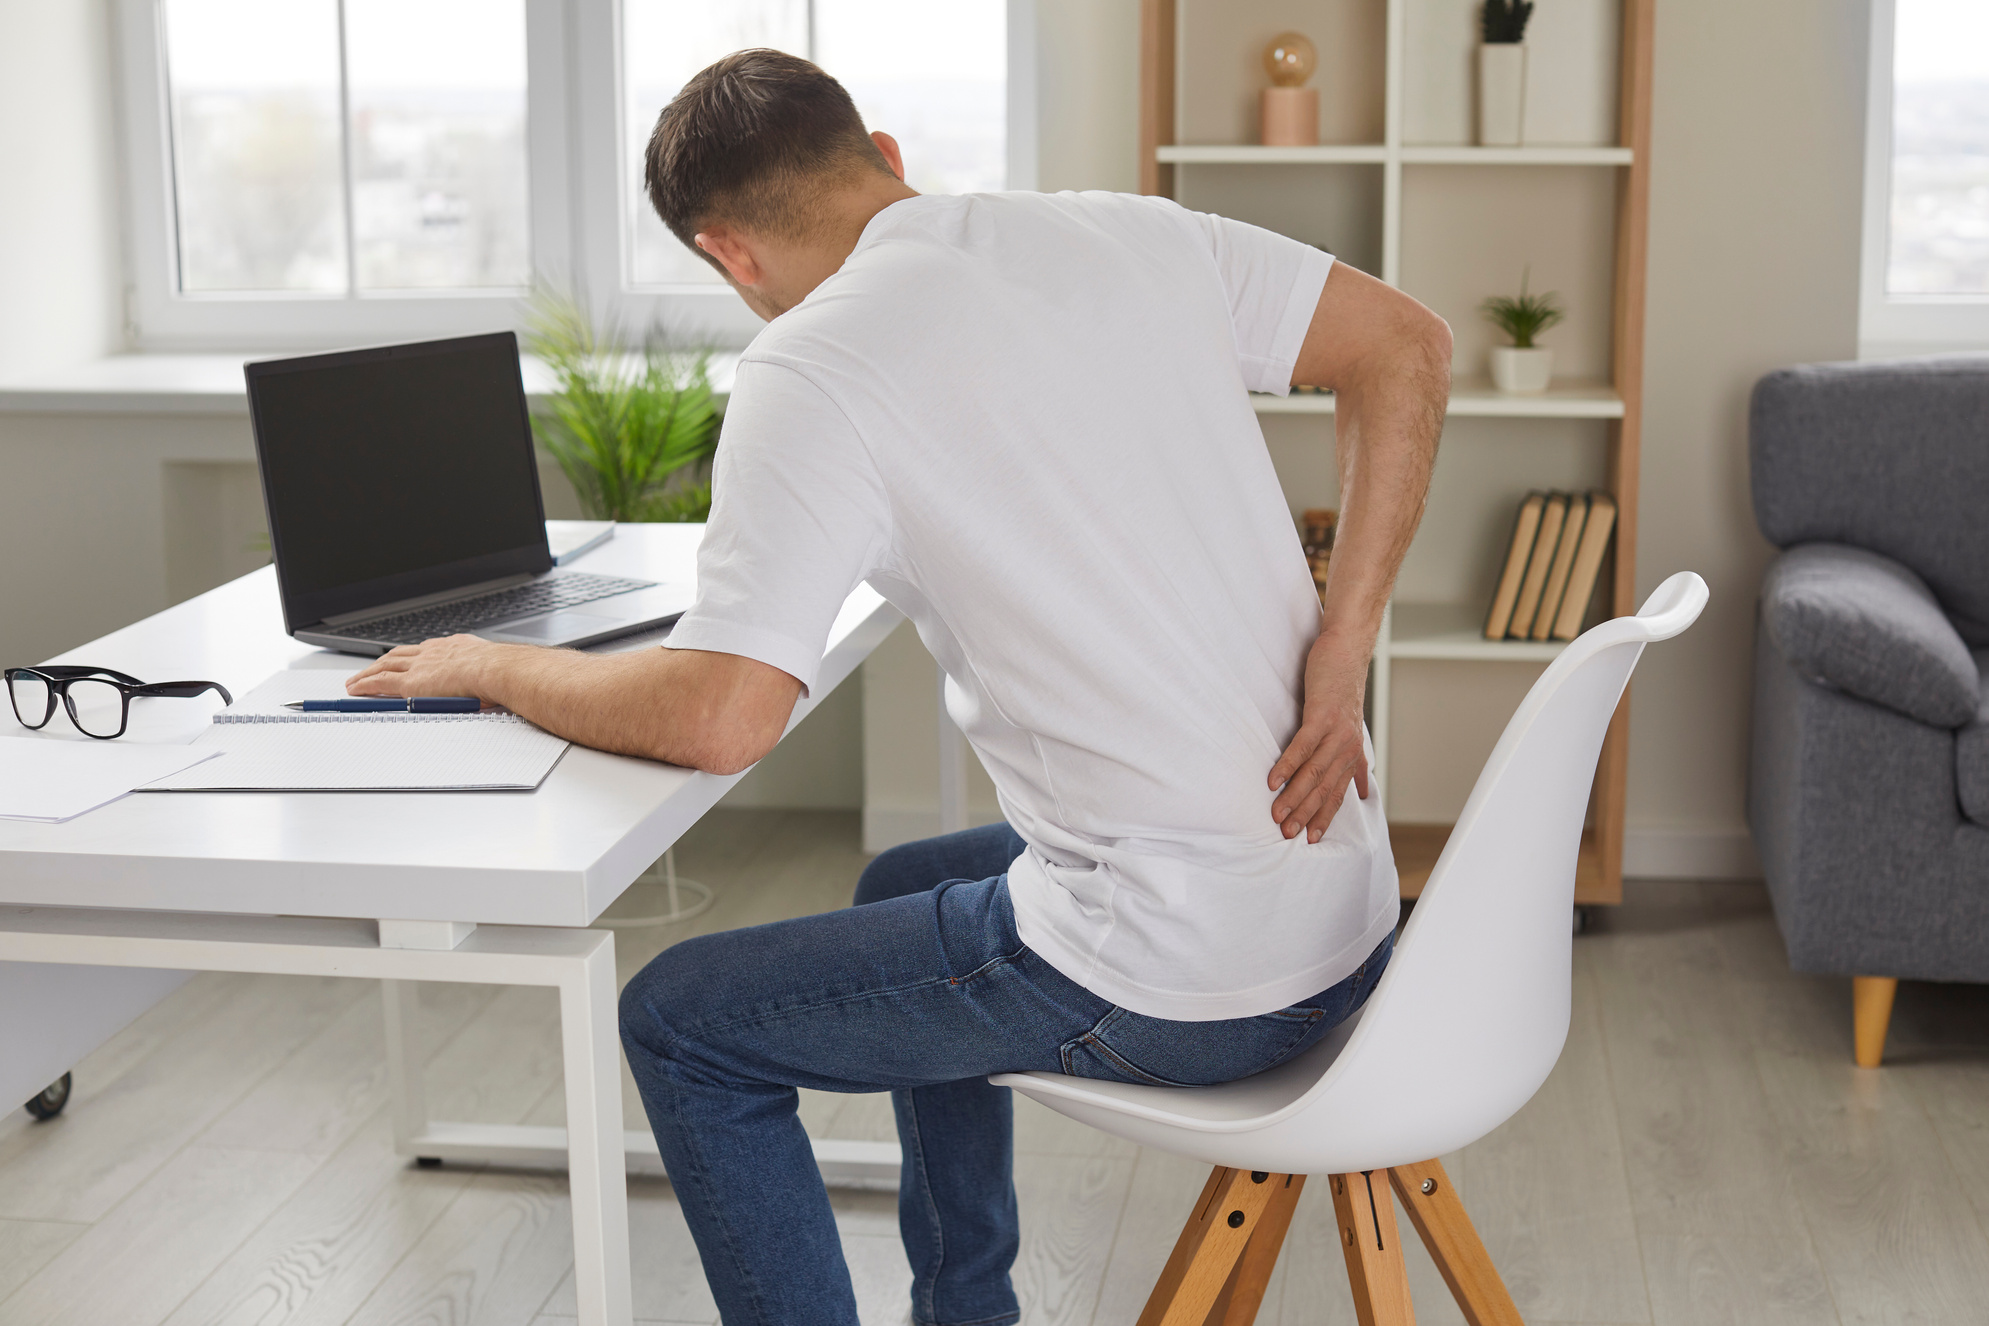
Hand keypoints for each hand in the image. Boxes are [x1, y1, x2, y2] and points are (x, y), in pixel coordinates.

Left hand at [345, 635, 510, 702]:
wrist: (493, 669)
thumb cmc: (499, 671)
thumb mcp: (490, 666)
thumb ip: (483, 673)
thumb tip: (489, 688)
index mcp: (452, 647)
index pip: (423, 651)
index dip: (409, 656)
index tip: (403, 660)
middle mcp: (431, 653)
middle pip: (398, 655)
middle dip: (382, 662)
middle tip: (371, 669)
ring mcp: (418, 666)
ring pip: (383, 666)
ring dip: (367, 673)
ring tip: (356, 681)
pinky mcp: (410, 683)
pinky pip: (379, 682)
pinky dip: (364, 684)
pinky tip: (354, 689)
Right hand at [1268, 641, 1371, 843]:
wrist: (1346, 651)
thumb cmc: (1342, 687)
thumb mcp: (1350, 727)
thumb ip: (1355, 760)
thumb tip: (1363, 790)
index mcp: (1350, 753)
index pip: (1337, 793)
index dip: (1324, 817)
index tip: (1311, 839)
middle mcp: (1346, 746)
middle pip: (1324, 788)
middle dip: (1306, 814)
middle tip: (1287, 834)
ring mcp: (1335, 731)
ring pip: (1313, 772)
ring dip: (1294, 796)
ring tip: (1277, 814)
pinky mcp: (1321, 715)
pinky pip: (1302, 746)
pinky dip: (1287, 764)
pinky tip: (1273, 780)